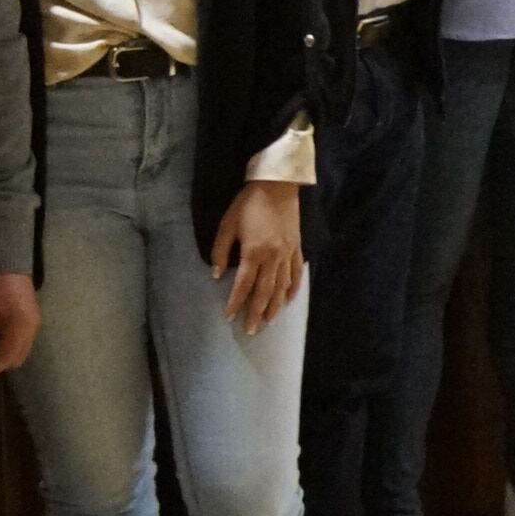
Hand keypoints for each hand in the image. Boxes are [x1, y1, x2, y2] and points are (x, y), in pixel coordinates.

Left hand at [0, 272, 41, 384]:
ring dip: (4, 355)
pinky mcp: (29, 312)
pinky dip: (7, 344)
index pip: (6, 358)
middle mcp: (32, 326)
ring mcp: (33, 318)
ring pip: (21, 347)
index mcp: (22, 327)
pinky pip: (21, 337)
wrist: (4, 252)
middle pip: (18, 356)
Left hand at [212, 181, 305, 332]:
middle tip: (251, 330)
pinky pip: (296, 273)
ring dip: (275, 306)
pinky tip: (288, 300)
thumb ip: (220, 250)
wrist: (277, 185)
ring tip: (268, 322)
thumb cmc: (248, 204)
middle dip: (256, 312)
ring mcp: (287, 253)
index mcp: (254, 252)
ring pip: (282, 286)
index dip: (236, 302)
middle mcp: (273, 257)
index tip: (229, 317)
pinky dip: (293, 288)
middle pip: (265, 291)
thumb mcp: (227, 224)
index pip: (243, 284)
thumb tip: (217, 275)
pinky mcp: (297, 248)